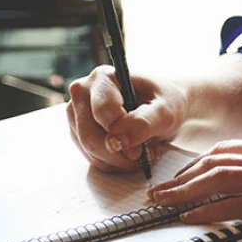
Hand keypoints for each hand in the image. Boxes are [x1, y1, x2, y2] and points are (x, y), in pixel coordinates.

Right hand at [66, 65, 188, 172]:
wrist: (162, 106)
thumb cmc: (165, 102)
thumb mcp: (165, 112)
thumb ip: (144, 123)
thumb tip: (118, 141)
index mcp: (103, 77)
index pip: (103, 112)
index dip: (123, 135)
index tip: (142, 148)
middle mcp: (83, 91)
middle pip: (90, 136)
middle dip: (119, 154)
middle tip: (143, 155)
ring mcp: (76, 112)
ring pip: (89, 150)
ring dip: (117, 160)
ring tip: (139, 151)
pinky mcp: (78, 130)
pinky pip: (90, 157)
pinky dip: (112, 163)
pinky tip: (128, 154)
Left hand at [147, 139, 241, 239]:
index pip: (224, 150)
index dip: (195, 164)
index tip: (178, 177)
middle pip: (213, 162)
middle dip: (180, 177)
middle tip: (158, 191)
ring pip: (218, 180)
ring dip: (184, 192)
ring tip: (163, 203)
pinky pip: (236, 205)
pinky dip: (208, 211)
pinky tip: (191, 217)